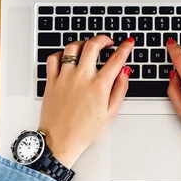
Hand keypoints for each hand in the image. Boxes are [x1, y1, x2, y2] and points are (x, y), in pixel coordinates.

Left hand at [39, 35, 133, 167]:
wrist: (61, 141)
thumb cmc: (84, 131)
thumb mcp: (110, 113)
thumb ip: (120, 89)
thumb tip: (124, 72)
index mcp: (99, 86)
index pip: (116, 59)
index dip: (125, 48)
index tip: (128, 43)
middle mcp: (81, 78)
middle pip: (92, 45)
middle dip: (103, 39)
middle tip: (108, 42)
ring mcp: (64, 78)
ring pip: (72, 47)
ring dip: (83, 43)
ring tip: (88, 48)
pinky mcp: (51, 81)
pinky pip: (54, 58)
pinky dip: (61, 54)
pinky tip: (67, 58)